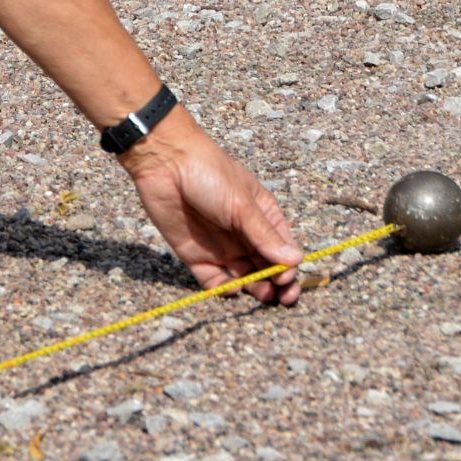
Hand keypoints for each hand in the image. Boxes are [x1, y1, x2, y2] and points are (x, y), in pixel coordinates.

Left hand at [119, 110, 305, 303]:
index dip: (289, 268)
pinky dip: (223, 290)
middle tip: (279, 297)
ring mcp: (221, 246)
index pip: (284, 250)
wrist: (165, 162)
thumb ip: (264, 235)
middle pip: (266, 267)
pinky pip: (213, 280)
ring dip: (253, 289)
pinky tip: (230, 289)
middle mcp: (245, 235)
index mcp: (263, 217)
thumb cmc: (210, 174)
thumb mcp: (241, 205)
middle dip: (275, 284)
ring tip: (259, 293)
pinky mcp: (196, 255)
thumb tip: (295, 261)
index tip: (286, 279)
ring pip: (244, 277)